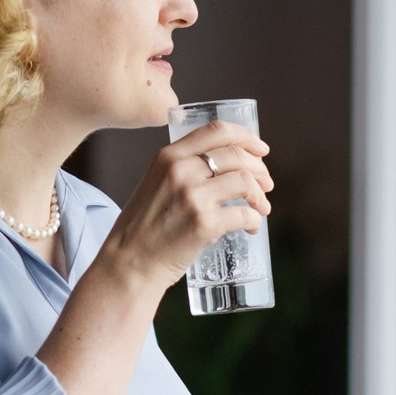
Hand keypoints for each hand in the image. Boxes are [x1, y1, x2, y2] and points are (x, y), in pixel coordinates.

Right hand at [98, 120, 272, 293]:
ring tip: (261, 207)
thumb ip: (181, 170)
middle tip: (266, 184)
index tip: (261, 149)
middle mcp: (180, 170)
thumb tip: (224, 168)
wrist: (128, 264)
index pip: (217, 130)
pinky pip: (244, 214)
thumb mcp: (155, 184)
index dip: (247, 137)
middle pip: (237, 156)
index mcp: (168, 156)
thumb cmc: (143, 229)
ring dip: (260, 195)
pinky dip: (255, 220)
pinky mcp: (204, 223)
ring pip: (245, 182)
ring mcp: (193, 196)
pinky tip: (252, 227)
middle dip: (259, 169)